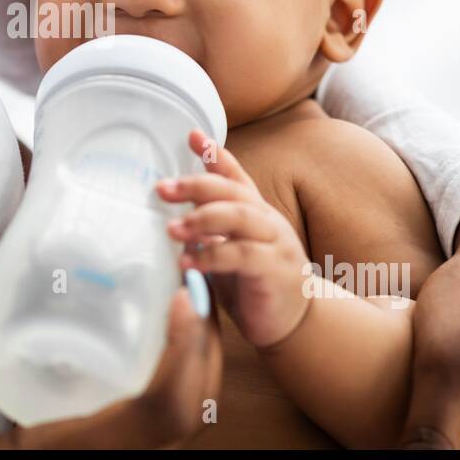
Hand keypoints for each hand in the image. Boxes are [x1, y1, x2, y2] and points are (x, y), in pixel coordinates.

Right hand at [0, 246, 222, 448]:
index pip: (162, 411)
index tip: (180, 294)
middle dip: (201, 347)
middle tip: (186, 283)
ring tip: (175, 305)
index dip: (184, 351)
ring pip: (180, 426)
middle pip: (189, 415)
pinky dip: (170, 386)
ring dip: (191, 366)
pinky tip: (146, 347)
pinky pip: (158, 432)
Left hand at [156, 130, 310, 350]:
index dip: (215, 154)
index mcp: (256, 213)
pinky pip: (241, 255)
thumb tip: (175, 216)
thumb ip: (212, 231)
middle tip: (162, 189)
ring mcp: (275, 243)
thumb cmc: (255, 285)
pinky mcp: (274, 269)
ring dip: (201, 219)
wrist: (296, 324)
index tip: (191, 135)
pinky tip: (188, 262)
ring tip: (172, 230)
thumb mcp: (231, 251)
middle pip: (232, 191)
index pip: (236, 176)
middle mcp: (267, 221)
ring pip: (238, 217)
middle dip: (195, 185)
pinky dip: (212, 256)